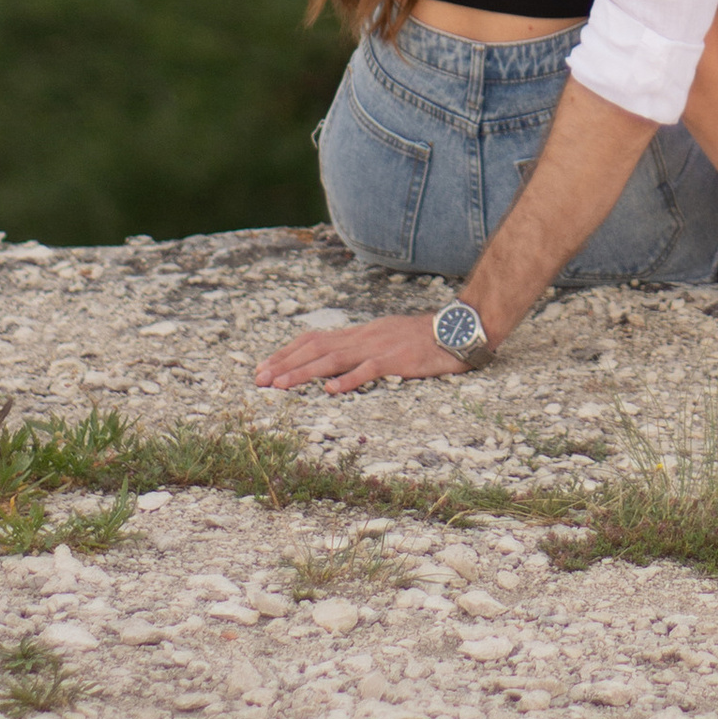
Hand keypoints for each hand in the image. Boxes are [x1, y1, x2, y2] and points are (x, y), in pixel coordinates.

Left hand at [253, 313, 468, 392]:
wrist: (459, 327)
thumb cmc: (424, 338)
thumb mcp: (386, 338)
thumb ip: (361, 348)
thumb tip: (335, 364)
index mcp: (359, 333)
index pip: (314, 339)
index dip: (287, 352)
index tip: (264, 367)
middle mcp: (363, 337)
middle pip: (316, 348)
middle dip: (284, 364)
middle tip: (259, 380)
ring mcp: (379, 347)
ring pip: (334, 358)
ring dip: (304, 373)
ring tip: (280, 385)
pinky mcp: (398, 359)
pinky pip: (369, 369)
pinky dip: (348, 379)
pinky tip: (331, 390)